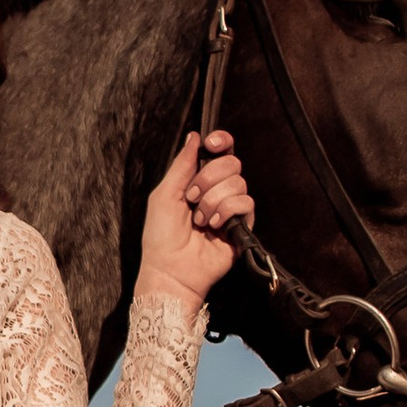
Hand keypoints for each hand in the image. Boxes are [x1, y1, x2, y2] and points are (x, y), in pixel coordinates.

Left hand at [139, 130, 253, 312]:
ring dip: (213, 200)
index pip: (220, 152)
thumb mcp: (164, 194)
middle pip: (232, 163)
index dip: (221, 142)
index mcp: (198, 181)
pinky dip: (227, 210)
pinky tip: (214, 224)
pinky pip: (246, 203)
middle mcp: (217, 192)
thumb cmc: (161, 237)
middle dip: (209, 177)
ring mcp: (230, 208)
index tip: (213, 143)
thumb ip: (181, 164)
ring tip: (200, 219)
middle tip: (192, 196)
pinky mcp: (242, 225)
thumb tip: (194, 136)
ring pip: (238, 183)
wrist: (171, 270)